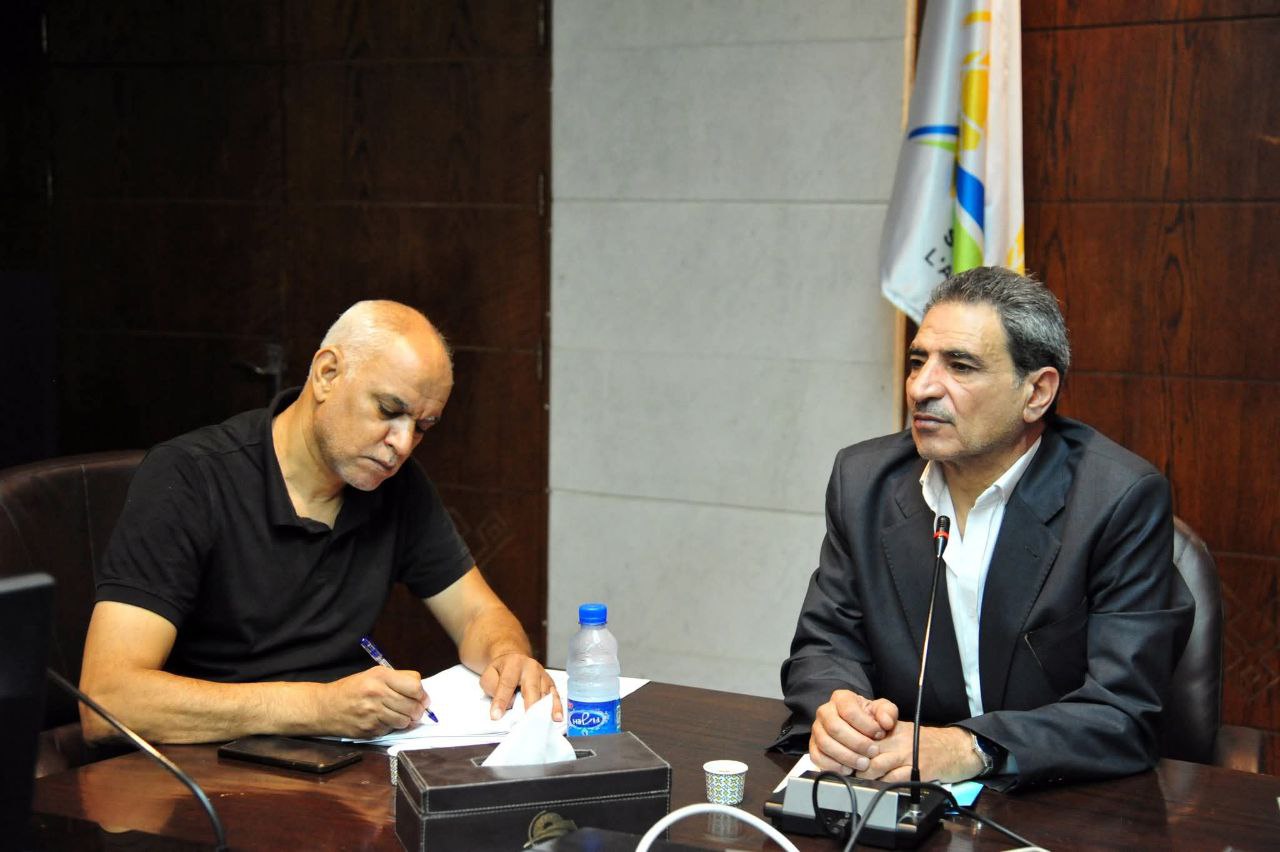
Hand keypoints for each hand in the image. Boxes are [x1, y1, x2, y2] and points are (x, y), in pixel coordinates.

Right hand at [317, 666, 426, 737]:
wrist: (325, 707)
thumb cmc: (352, 689)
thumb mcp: (373, 674)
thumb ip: (398, 679)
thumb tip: (421, 692)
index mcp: (380, 676)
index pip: (415, 687)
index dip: (422, 694)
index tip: (422, 698)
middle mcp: (377, 694)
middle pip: (413, 706)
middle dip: (418, 710)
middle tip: (415, 710)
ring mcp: (373, 713)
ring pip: (405, 721)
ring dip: (406, 720)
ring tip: (399, 715)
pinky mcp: (369, 730)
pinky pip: (391, 730)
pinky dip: (391, 727)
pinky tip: (383, 720)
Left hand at [479, 653, 562, 721]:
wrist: (515, 658)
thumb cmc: (502, 670)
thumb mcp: (489, 673)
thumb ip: (493, 686)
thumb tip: (508, 703)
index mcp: (514, 664)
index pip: (507, 684)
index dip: (501, 700)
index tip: (496, 716)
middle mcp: (531, 668)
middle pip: (531, 687)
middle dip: (529, 705)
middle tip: (526, 721)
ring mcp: (543, 676)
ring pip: (545, 693)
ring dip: (545, 709)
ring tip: (544, 722)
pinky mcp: (551, 683)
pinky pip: (555, 696)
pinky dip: (556, 707)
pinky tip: (557, 717)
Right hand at [810, 690, 898, 774]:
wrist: (858, 729)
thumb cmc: (869, 718)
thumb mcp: (882, 710)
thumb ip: (888, 712)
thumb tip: (885, 722)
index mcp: (841, 698)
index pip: (849, 710)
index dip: (865, 725)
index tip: (879, 735)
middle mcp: (825, 711)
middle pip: (835, 728)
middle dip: (857, 743)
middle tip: (872, 752)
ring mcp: (817, 729)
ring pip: (825, 743)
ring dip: (846, 756)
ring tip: (863, 763)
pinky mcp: (813, 746)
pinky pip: (817, 756)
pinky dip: (833, 765)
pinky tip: (848, 769)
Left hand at [856, 722, 984, 783]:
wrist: (954, 748)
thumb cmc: (924, 742)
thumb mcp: (902, 732)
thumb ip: (882, 738)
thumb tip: (857, 749)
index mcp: (892, 729)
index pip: (865, 735)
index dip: (853, 748)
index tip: (846, 758)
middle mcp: (898, 740)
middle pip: (867, 751)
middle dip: (856, 764)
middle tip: (852, 772)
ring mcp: (908, 755)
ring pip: (877, 766)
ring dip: (867, 777)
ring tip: (864, 781)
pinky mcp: (917, 771)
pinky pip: (894, 780)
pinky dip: (884, 785)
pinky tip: (881, 787)